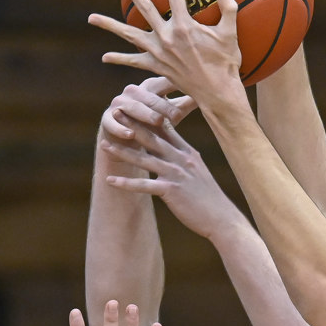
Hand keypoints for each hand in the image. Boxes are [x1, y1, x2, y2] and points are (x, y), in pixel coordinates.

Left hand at [89, 0, 245, 106]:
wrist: (217, 92)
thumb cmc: (226, 63)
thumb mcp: (230, 34)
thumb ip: (228, 8)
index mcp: (184, 25)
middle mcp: (166, 36)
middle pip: (143, 6)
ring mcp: (158, 52)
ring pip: (129, 34)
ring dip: (109, 25)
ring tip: (91, 18)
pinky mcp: (156, 66)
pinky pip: (134, 62)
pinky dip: (119, 59)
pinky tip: (105, 57)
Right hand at [100, 78, 197, 145]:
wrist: (126, 139)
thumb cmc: (153, 123)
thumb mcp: (171, 113)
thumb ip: (187, 102)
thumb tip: (214, 92)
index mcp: (150, 87)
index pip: (165, 83)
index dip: (177, 86)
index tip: (193, 89)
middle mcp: (133, 91)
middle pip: (149, 96)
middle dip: (163, 106)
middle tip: (177, 116)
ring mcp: (118, 104)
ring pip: (132, 107)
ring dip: (145, 115)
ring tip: (157, 122)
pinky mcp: (107, 119)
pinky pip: (113, 123)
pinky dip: (121, 129)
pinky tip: (130, 135)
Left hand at [101, 117, 241, 240]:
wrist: (221, 218)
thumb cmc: (209, 197)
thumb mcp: (198, 171)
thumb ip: (185, 157)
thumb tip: (174, 148)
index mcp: (188, 152)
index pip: (165, 129)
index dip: (147, 117)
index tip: (132, 107)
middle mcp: (181, 159)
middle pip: (152, 138)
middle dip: (131, 125)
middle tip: (113, 114)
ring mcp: (176, 174)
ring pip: (144, 159)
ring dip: (122, 152)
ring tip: (104, 145)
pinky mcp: (171, 191)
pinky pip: (143, 185)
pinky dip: (126, 183)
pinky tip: (110, 181)